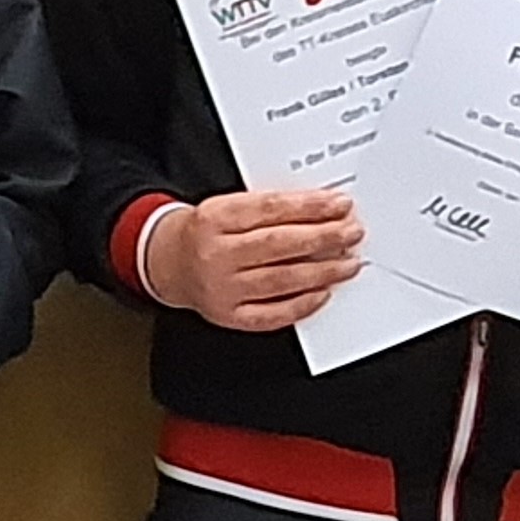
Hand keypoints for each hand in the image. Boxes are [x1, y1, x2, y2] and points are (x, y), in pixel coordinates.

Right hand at [142, 188, 360, 330]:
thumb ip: (269, 208)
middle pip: (279, 245)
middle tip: (351, 233)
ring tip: (347, 263)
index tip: (339, 205)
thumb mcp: (227, 206)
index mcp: (215, 218)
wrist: (168, 263)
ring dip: (322, 271)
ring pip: (281, 280)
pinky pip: (271, 314)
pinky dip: (301, 305)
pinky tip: (322, 293)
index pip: (271, 210)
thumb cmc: (205, 233)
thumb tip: (321, 211)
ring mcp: (222, 288)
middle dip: (323, 238)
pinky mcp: (228, 315)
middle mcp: (216, 254)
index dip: (310, 207)